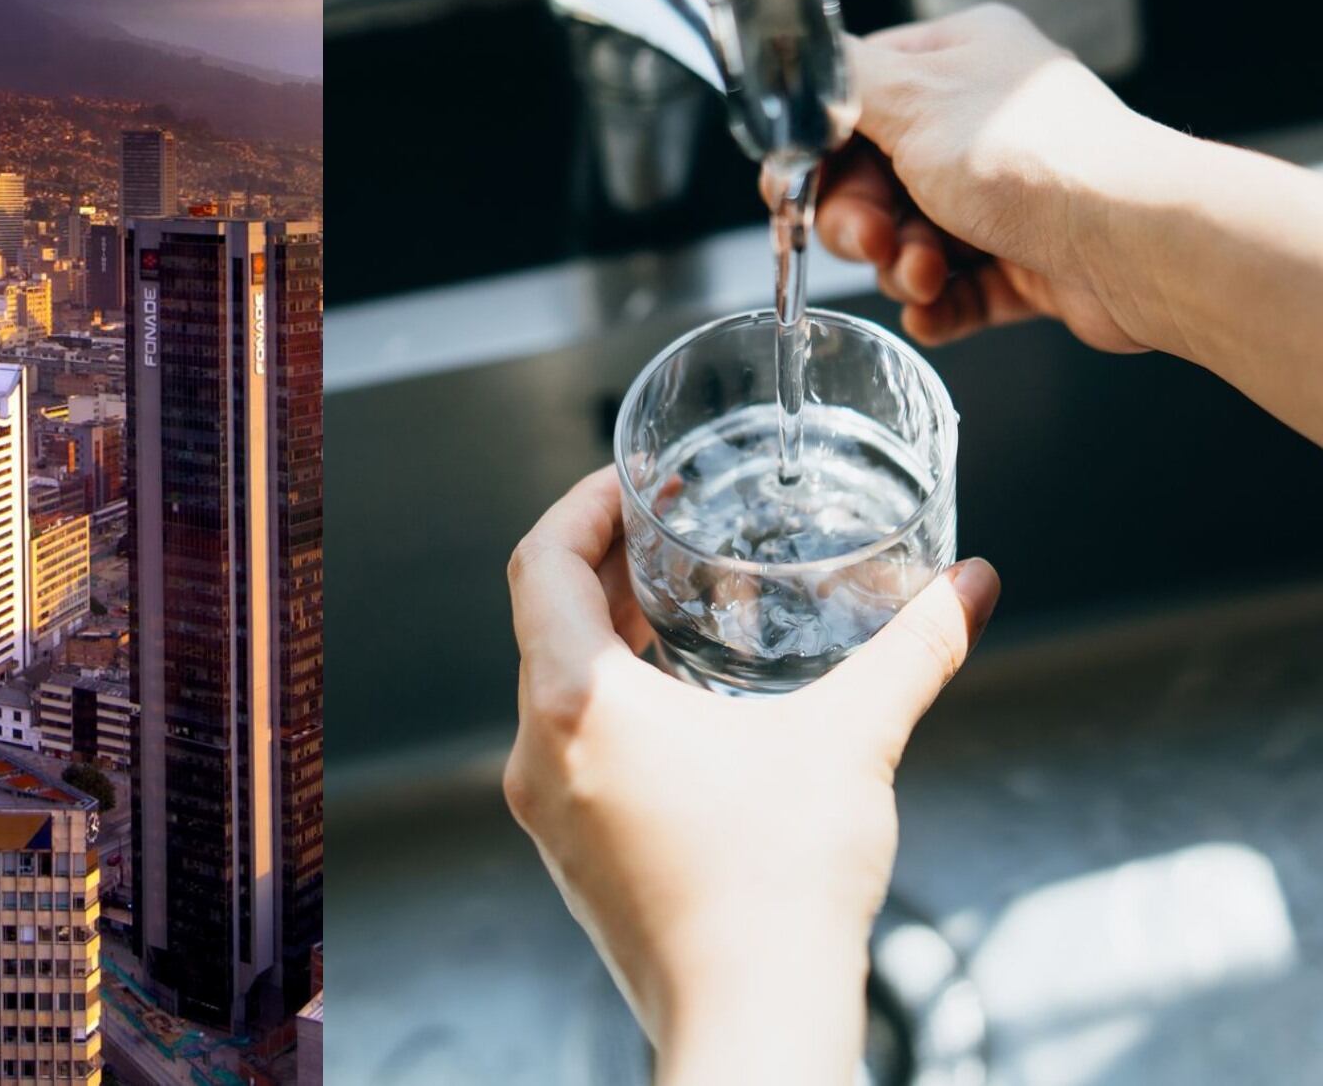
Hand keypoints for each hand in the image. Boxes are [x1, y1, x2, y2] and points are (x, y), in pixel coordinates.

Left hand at [504, 468, 1000, 1083]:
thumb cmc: (780, 891)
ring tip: (678, 602)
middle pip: (543, 617)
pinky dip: (611, 698)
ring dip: (606, 632)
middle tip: (669, 528)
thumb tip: (970, 588)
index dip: (583, 504)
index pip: (540, 561)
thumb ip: (913, 651)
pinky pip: (570, 740)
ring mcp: (546, 807)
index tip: (632, 482)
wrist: (753, 1026)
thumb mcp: (850, 743)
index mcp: (575, 703)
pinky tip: (682, 700)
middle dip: (604, 562)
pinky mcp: (570, 850)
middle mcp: (537, 750)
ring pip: (554, 682)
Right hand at [811, 2, 1156, 350]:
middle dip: (861, 223)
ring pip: (906, 240)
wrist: (1135, 243)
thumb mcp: (909, 97)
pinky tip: (933, 311)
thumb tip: (793, 61)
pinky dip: (935, 305)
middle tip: (874, 242)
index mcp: (956, 59)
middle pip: (869, 180)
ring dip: (901, 267)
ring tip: (928, 276)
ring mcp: (1002, 195)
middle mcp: (979, 120)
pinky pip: (953, 289)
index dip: (814, 152)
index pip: (853, 100)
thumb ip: (838, 80)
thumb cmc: (1030, 158)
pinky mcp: (1022, 261)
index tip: (789, 192)